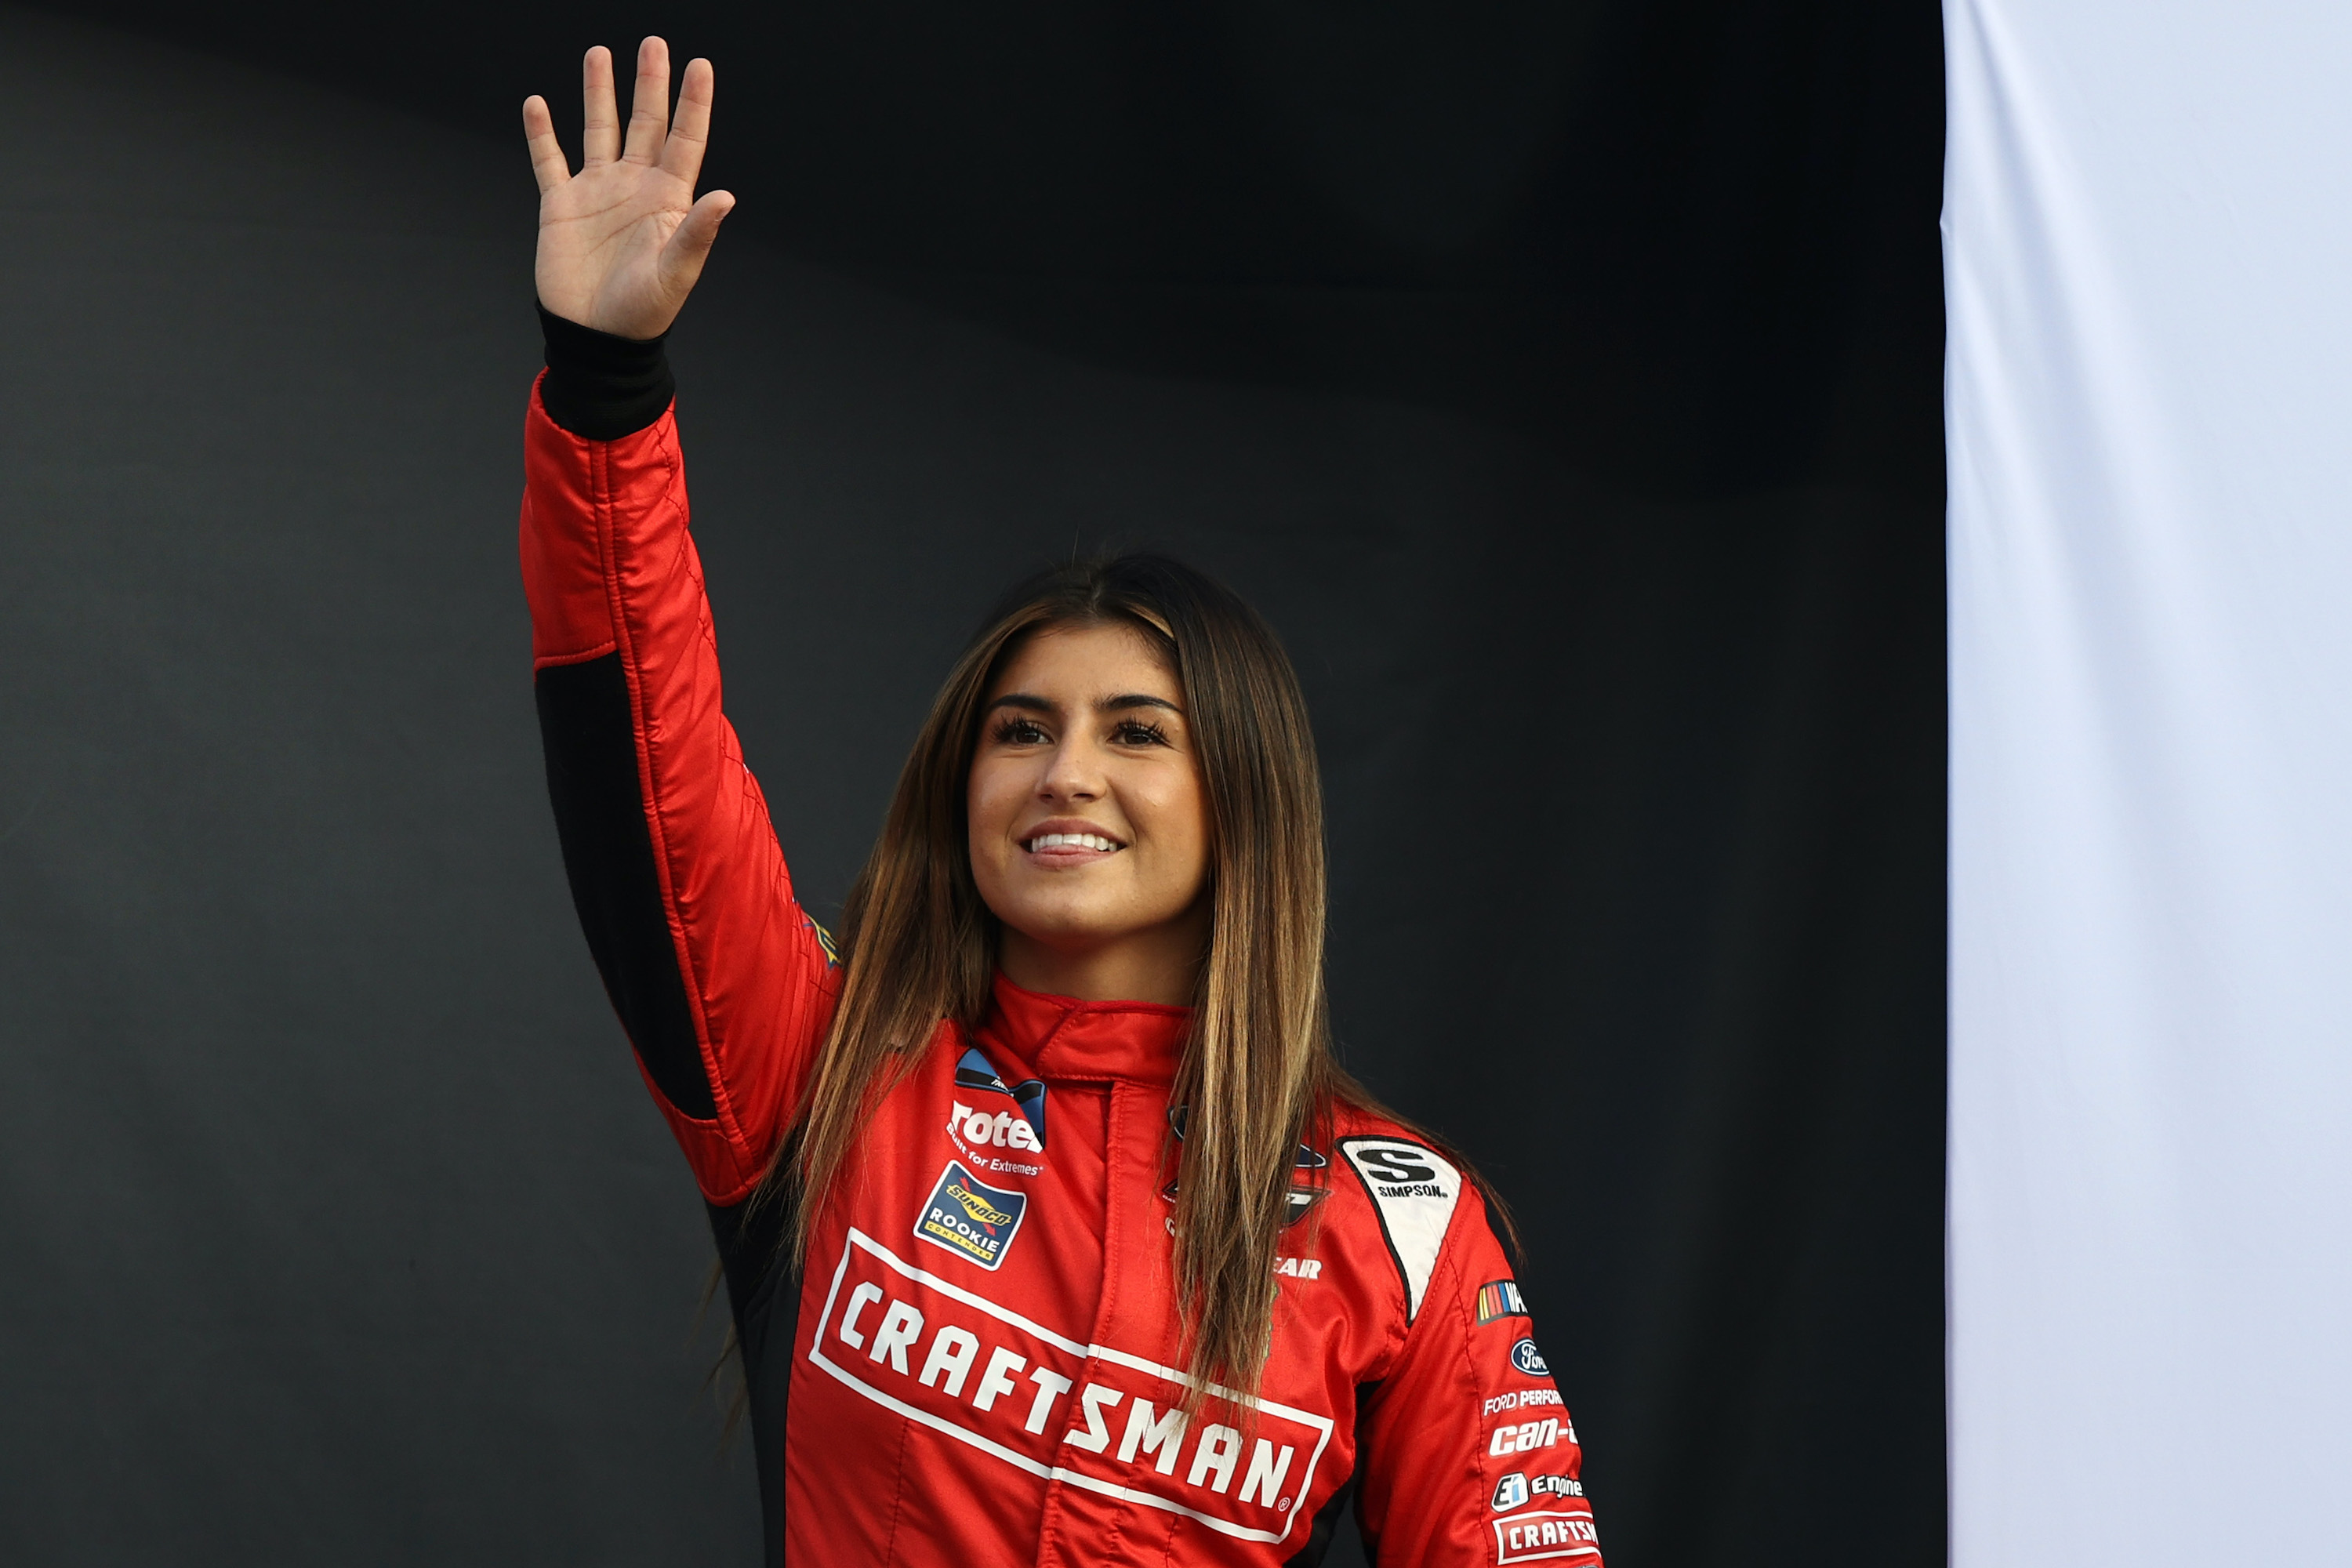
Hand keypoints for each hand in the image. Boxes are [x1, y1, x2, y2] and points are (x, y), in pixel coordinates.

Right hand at [523, 39, 733, 339]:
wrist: (594, 337)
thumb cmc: (641, 313)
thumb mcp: (675, 274)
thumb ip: (697, 233)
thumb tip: (727, 196)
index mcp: (667, 199)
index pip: (684, 140)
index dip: (693, 104)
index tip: (700, 65)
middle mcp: (634, 187)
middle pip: (645, 123)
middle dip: (649, 84)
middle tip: (654, 44)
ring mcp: (597, 192)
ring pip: (599, 130)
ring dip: (600, 93)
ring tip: (600, 54)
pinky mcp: (561, 205)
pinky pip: (549, 160)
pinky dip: (541, 133)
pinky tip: (537, 103)